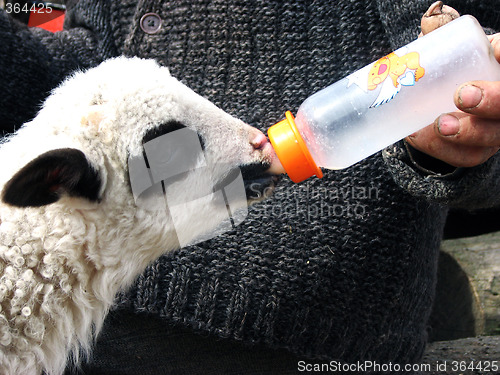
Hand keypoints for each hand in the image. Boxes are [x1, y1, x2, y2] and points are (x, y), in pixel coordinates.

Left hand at [405, 3, 499, 168]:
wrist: (437, 106)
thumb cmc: (450, 71)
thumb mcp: (451, 50)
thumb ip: (443, 32)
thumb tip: (432, 15)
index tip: (497, 48)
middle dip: (494, 102)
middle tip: (463, 95)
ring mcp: (495, 129)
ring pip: (493, 137)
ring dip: (468, 133)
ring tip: (440, 125)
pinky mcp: (476, 151)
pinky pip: (465, 156)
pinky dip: (441, 148)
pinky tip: (418, 136)